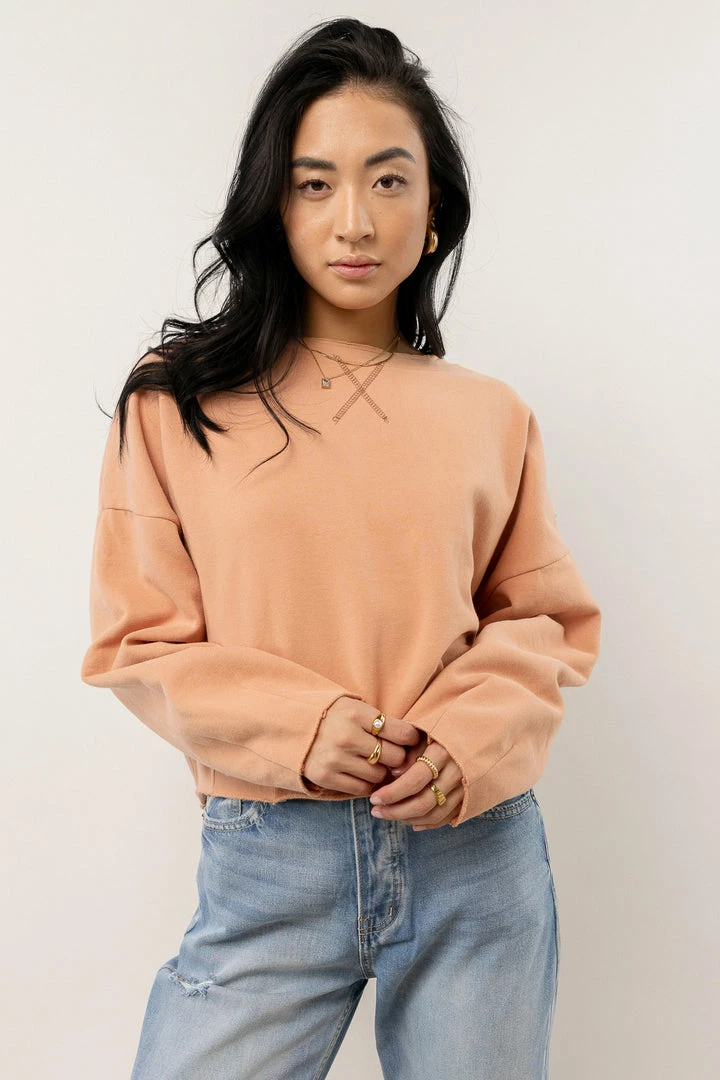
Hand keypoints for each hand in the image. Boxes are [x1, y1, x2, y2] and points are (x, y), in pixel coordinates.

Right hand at [303, 697, 421, 796]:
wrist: (293, 727)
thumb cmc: (334, 717)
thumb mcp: (356, 708)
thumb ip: (382, 723)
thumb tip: (414, 748)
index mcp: (356, 714)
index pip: (402, 732)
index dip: (411, 739)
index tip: (410, 741)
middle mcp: (346, 736)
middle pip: (394, 757)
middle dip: (397, 759)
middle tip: (392, 755)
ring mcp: (334, 758)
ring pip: (379, 776)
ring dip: (381, 773)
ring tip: (372, 762)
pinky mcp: (325, 776)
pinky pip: (361, 789)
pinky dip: (366, 784)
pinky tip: (360, 772)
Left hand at [368, 735, 463, 828]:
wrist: (484, 728)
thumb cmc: (447, 726)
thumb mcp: (426, 730)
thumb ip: (410, 751)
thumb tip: (393, 774)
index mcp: (443, 752)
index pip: (413, 781)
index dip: (391, 793)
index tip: (374, 798)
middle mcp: (457, 772)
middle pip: (423, 802)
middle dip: (396, 811)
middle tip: (377, 811)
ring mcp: (466, 786)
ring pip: (434, 813)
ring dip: (409, 819)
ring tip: (389, 815)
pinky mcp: (471, 796)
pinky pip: (448, 817)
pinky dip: (429, 823)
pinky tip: (412, 823)